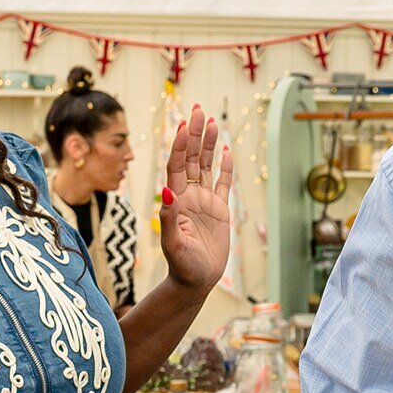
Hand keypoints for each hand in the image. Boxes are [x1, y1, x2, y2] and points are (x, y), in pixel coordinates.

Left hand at [159, 105, 235, 291]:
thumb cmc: (182, 266)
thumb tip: (167, 192)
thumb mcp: (174, 244)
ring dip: (208, 144)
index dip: (180, 145)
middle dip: (194, 134)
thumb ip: (170, 218)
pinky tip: (226, 149)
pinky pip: (222, 183)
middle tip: (199, 110)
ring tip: (212, 121)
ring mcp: (204, 201)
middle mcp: (188, 196)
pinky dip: (225, 166)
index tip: (185, 124)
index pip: (176, 166)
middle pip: (190, 158)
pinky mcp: (219, 210)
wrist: (195, 281)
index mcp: (176, 200)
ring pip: (205, 165)